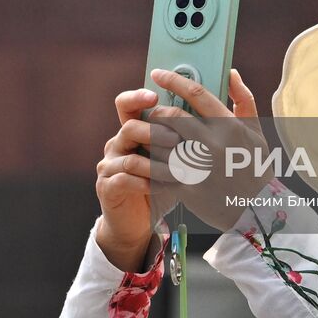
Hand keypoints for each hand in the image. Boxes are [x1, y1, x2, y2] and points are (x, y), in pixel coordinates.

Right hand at [94, 87, 181, 270]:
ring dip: (155, 163)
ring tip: (177, 171)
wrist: (138, 221)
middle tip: (177, 140)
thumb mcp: (175, 159)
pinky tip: (161, 187)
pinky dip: (145, 183)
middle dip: (155, 131)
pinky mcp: (108, 187)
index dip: (138, 96)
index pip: (128, 104)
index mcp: (133, 130)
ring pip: (130, 156)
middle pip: (130, 126)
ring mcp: (109, 165)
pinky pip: (124, 180)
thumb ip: (185, 135)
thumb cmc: (161, 184)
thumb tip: (209, 112)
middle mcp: (117, 144)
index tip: (155, 96)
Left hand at [144, 68, 270, 231]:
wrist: (257, 212)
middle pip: (172, 115)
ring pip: (160, 141)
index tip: (158, 73)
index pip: (196, 93)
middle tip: (152, 111)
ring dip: (151, 135)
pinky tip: (149, 158)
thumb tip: (231, 72)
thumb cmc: (256, 168)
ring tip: (149, 134)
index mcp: (230, 127)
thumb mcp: (256, 133)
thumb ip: (243, 100)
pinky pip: (159, 168)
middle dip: (157, 110)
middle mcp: (213, 144)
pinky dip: (151, 160)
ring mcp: (199, 167)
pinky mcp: (186, 187)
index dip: (173, 80)